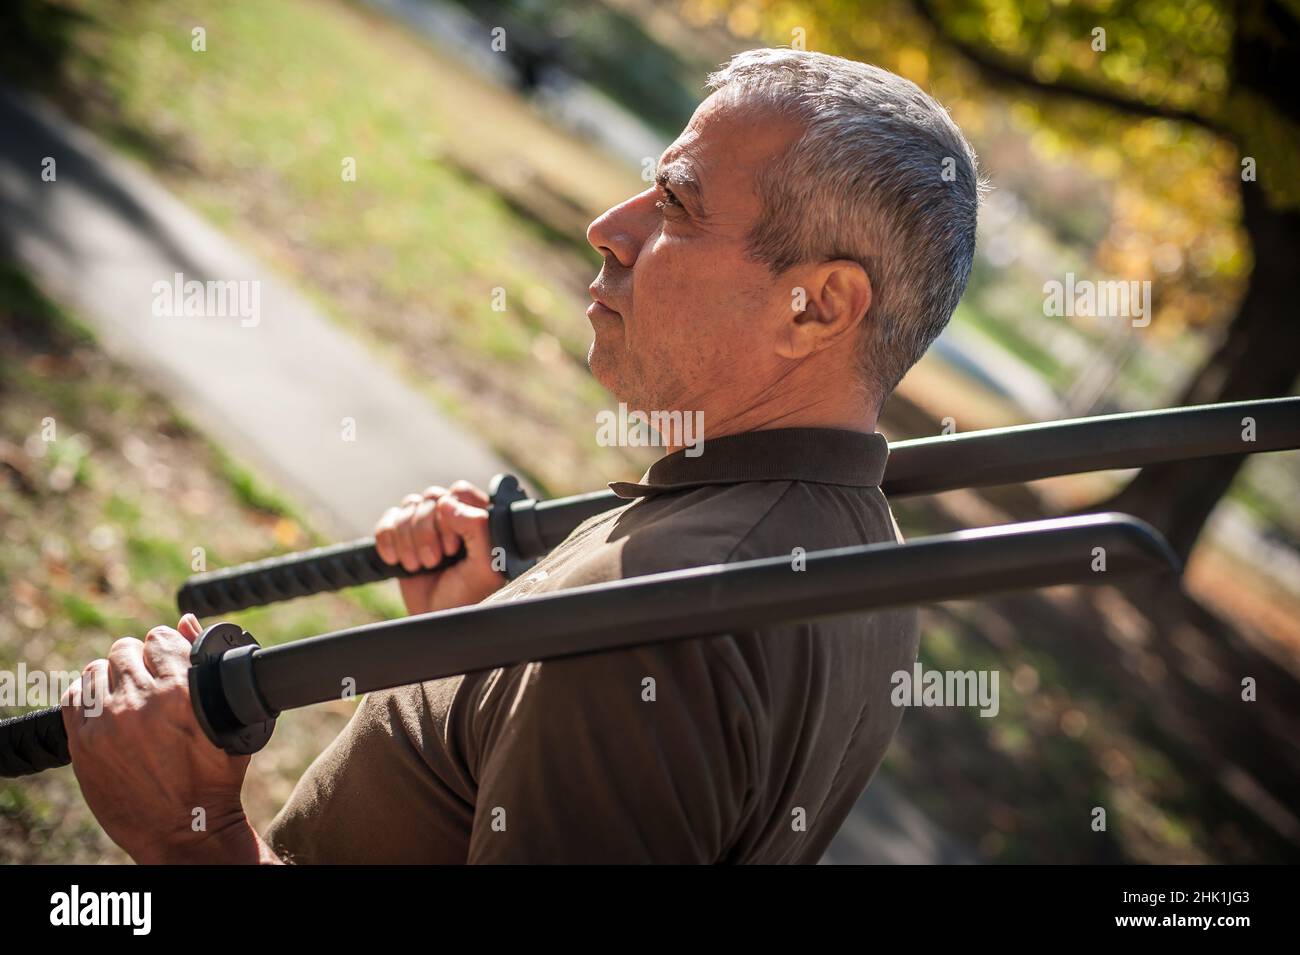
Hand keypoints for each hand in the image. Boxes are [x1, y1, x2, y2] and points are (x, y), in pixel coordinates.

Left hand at [61, 614, 275, 863]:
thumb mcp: (226, 719)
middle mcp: (140, 701)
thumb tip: (185, 621)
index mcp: (180, 691)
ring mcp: (107, 723)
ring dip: (112, 677)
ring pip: (97, 669)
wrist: (186, 830)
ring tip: (126, 696)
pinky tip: (104, 709)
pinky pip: (74, 698)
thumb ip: (206, 666)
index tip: (169, 661)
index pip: (161, 638)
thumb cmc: (215, 777)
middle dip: (139, 661)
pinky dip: (87, 697)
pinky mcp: (84, 744)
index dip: (167, 648)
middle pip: (126, 650)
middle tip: (150, 682)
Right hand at [374, 480, 505, 614]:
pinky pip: (388, 521)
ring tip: (420, 566)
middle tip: (435, 561)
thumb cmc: (468, 596)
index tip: (454, 547)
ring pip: (409, 506)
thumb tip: (447, 503)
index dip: (451, 515)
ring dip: (410, 540)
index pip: (460, 491)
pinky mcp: (401, 536)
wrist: (437, 620)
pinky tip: (398, 561)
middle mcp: (452, 516)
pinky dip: (389, 541)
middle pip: (431, 497)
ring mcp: (426, 525)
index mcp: (478, 518)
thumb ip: (478, 529)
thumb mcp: (484, 566)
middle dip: (428, 532)